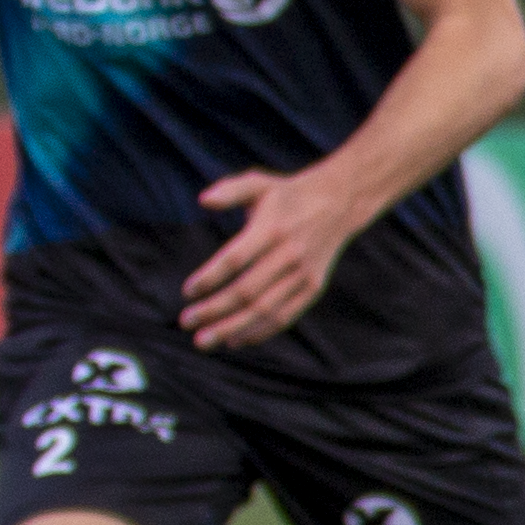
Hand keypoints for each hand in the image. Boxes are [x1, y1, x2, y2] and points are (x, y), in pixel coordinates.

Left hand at [180, 167, 365, 350]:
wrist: (339, 203)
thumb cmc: (287, 195)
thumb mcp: (259, 184)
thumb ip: (229, 190)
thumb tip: (202, 201)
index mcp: (271, 229)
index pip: (235, 260)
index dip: (210, 278)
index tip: (188, 291)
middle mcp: (288, 255)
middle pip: (247, 291)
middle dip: (214, 310)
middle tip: (185, 322)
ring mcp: (303, 274)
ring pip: (265, 310)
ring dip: (232, 328)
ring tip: (203, 341)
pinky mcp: (313, 288)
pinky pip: (286, 316)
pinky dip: (261, 331)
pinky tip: (235, 340)